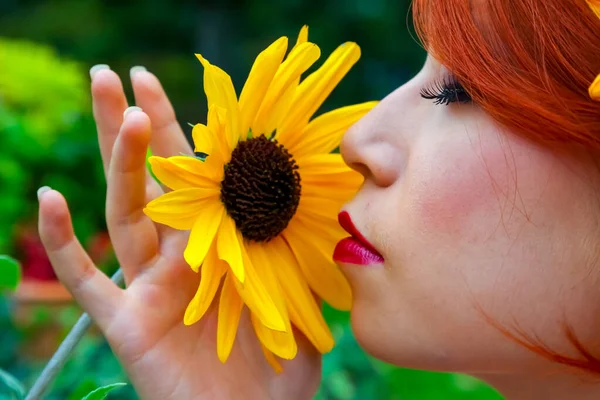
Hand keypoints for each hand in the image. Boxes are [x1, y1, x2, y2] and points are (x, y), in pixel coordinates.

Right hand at [37, 66, 320, 398]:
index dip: (190, 136)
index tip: (186, 89)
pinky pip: (85, 280)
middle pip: (153, 181)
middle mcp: (179, 258)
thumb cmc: (282, 366)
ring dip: (120, 161)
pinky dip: (63, 241)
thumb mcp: (304, 296)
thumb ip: (310, 252)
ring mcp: (149, 285)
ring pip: (124, 212)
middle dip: (137, 127)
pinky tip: (49, 197)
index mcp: (218, 249)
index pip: (200, 181)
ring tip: (120, 106)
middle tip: (119, 74)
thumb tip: (336, 202)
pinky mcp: (126, 321)